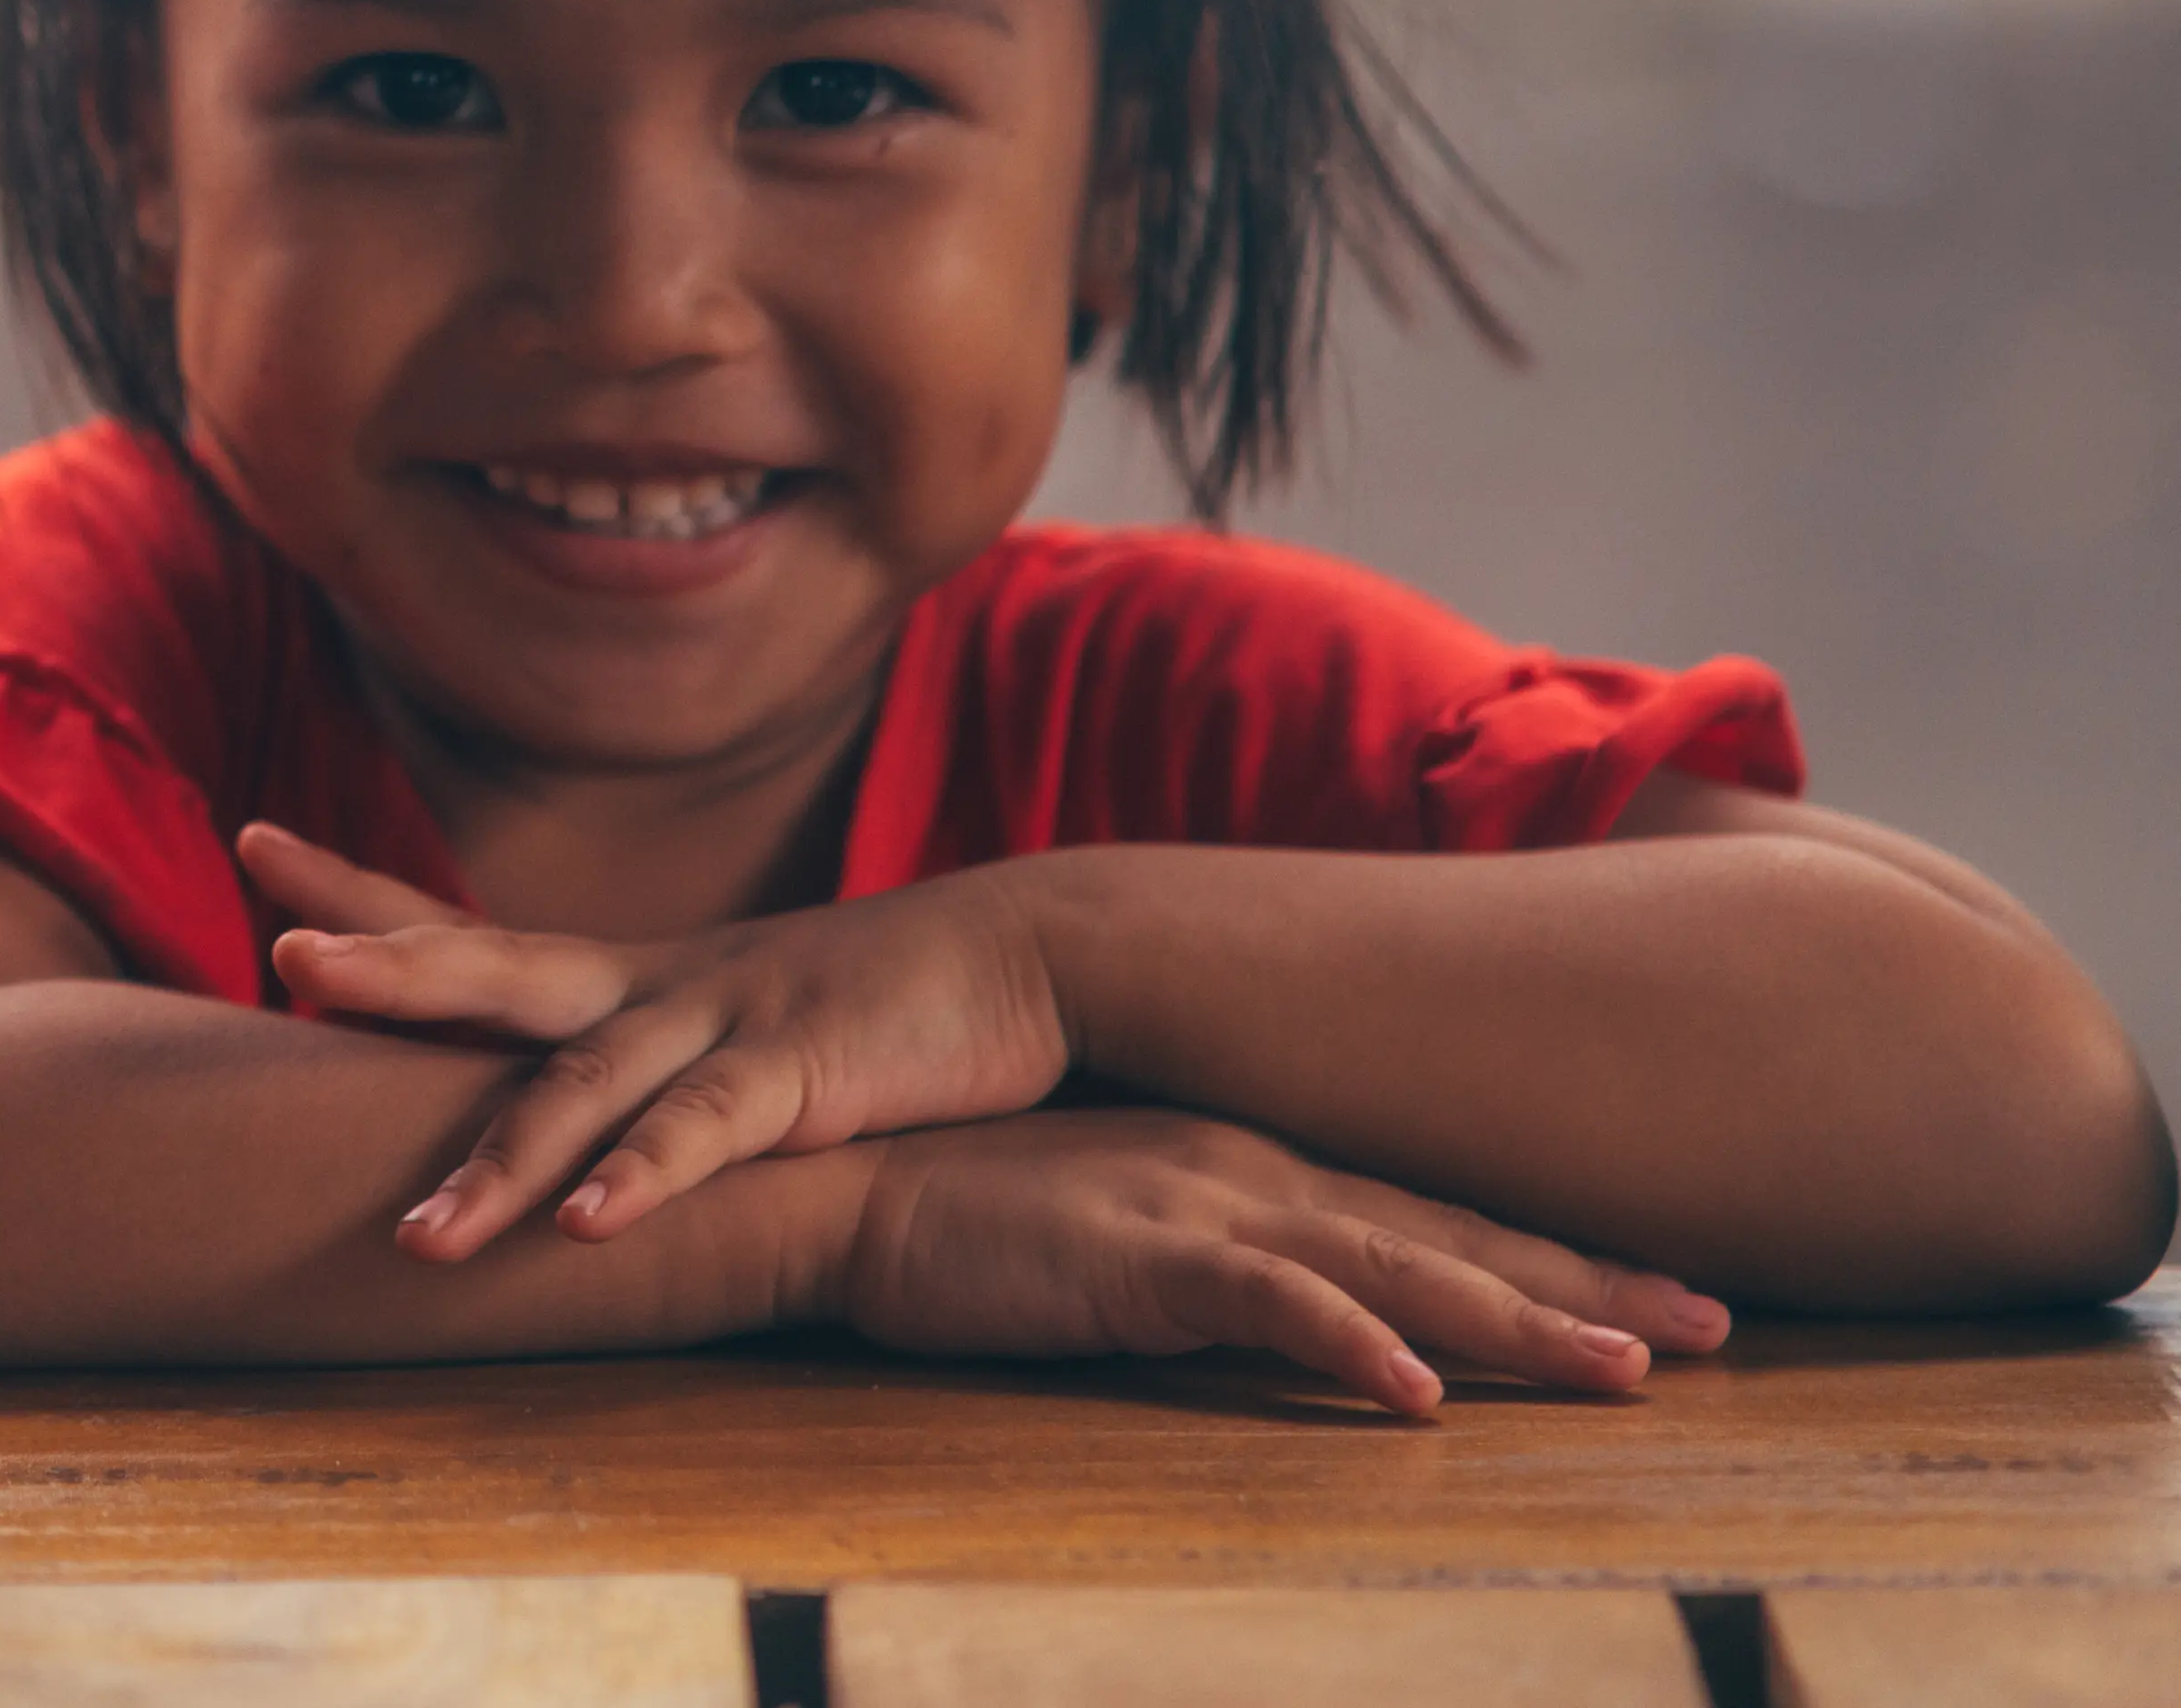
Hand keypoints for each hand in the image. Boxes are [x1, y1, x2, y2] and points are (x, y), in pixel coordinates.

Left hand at [240, 825, 1071, 1256]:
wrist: (1028, 959)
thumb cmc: (871, 1007)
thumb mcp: (733, 1028)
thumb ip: (643, 1063)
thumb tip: (553, 1117)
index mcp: (626, 978)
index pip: (467, 923)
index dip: (360, 892)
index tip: (252, 845)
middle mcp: (653, 987)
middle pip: (495, 966)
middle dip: (388, 965)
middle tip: (284, 954)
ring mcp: (724, 1023)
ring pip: (584, 1090)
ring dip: (500, 1164)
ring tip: (418, 1236)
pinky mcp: (803, 1076)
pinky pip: (707, 1134)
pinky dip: (647, 1181)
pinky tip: (593, 1226)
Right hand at [829, 1106, 1733, 1417]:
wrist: (838, 1186)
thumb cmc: (968, 1219)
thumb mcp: (1124, 1231)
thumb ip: (1219, 1263)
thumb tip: (1312, 1317)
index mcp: (1252, 1167)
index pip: (1434, 1217)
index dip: (1556, 1258)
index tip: (1672, 1296)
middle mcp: (1251, 1174)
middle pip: (1450, 1236)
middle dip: (1588, 1284)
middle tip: (1719, 1327)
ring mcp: (1198, 1207)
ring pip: (1394, 1267)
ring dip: (1511, 1319)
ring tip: (1624, 1371)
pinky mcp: (1136, 1255)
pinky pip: (1265, 1303)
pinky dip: (1350, 1340)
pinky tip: (1418, 1390)